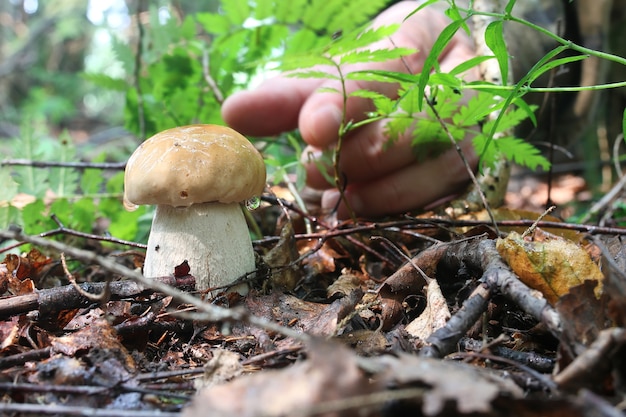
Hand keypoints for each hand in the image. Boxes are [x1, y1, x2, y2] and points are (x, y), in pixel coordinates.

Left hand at [222, 1, 479, 217]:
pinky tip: (364, 205)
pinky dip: (399, 205)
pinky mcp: (469, 165)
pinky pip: (442, 193)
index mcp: (419, 38)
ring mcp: (470, 126)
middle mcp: (456, 80)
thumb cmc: (373, 76)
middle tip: (316, 169)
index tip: (312, 130)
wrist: (431, 75)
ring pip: (437, 163)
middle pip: (416, 124)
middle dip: (359, 156)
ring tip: (339, 196)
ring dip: (381, 190)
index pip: (383, 71)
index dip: (346, 104)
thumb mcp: (330, 77)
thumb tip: (233, 114)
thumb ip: (288, 97)